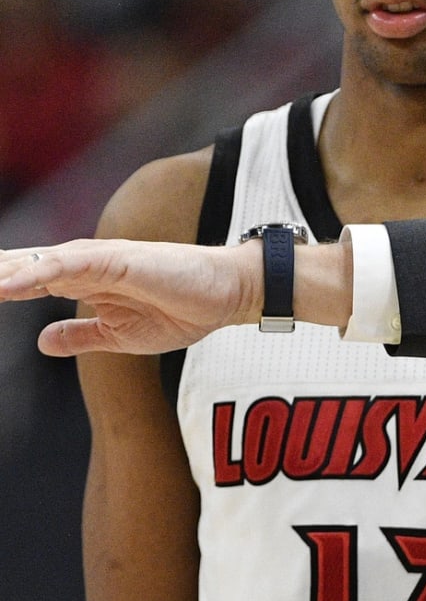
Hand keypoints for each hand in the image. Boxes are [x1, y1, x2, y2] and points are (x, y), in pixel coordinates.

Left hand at [0, 239, 259, 355]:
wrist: (228, 296)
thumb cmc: (183, 309)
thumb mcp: (121, 335)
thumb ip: (82, 334)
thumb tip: (43, 341)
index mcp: (82, 280)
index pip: (23, 279)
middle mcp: (83, 264)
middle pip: (18, 266)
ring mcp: (100, 259)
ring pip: (35, 263)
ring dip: (1, 274)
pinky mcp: (120, 260)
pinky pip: (72, 264)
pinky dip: (39, 271)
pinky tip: (12, 283)